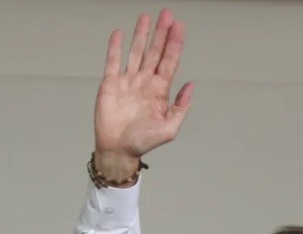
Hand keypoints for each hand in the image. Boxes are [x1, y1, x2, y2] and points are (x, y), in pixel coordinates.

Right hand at [93, 9, 193, 181]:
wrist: (119, 150)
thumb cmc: (144, 142)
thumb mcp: (169, 128)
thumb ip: (180, 107)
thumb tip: (191, 85)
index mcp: (160, 90)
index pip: (169, 62)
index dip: (175, 44)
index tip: (179, 26)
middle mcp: (145, 82)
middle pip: (155, 52)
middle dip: (161, 33)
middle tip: (167, 13)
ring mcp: (128, 81)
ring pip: (136, 52)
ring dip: (141, 35)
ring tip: (146, 17)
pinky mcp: (110, 84)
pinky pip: (113, 61)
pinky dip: (115, 47)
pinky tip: (120, 33)